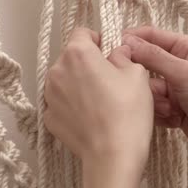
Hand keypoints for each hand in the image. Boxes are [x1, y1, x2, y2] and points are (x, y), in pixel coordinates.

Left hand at [44, 28, 153, 171]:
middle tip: (111, 80)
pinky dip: (74, 105)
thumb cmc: (127, 112)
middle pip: (72, 57)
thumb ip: (124, 56)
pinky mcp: (49, 118)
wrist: (113, 155)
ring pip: (66, 80)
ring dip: (80, 84)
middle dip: (89, 64)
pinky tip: (93, 116)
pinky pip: (62, 102)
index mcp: (78, 54)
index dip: (98, 40)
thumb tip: (117, 53)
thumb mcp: (137, 74)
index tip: (110, 53)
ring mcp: (50, 96)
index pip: (82, 32)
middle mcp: (57, 71)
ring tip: (103, 101)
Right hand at [122, 27, 187, 166]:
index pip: (152, 36)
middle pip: (146, 65)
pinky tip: (174, 120)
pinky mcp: (175, 108)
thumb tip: (127, 40)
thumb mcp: (185, 73)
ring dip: (156, 101)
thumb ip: (154, 57)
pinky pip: (154, 106)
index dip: (132, 40)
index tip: (112, 50)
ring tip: (172, 109)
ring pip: (148, 89)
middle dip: (147, 81)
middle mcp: (181, 65)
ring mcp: (177, 88)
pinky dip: (161, 114)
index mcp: (187, 48)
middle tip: (154, 91)